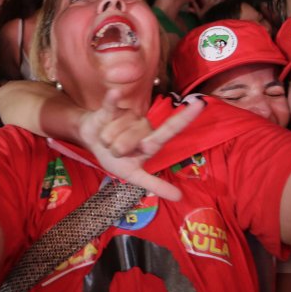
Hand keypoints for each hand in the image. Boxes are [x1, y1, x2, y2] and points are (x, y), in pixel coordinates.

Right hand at [75, 91, 204, 200]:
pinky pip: (111, 106)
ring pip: (115, 134)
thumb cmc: (115, 158)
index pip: (170, 129)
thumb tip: (179, 197)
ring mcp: (128, 116)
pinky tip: (115, 94)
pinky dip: (112, 100)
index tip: (200, 104)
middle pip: (130, 142)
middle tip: (114, 151)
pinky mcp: (111, 108)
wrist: (90, 140)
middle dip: (118, 150)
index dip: (184, 118)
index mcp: (152, 141)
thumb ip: (154, 184)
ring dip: (106, 141)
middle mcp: (143, 126)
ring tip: (106, 139)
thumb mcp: (133, 175)